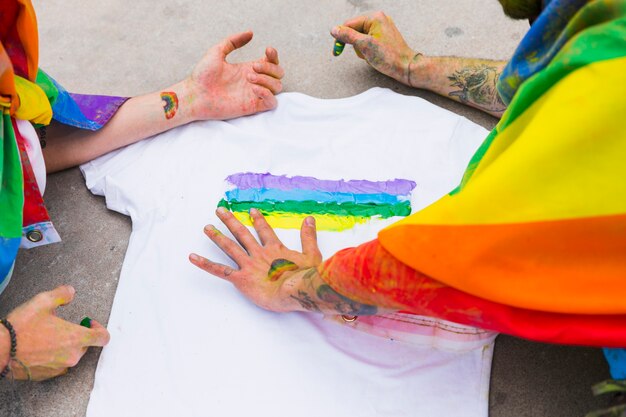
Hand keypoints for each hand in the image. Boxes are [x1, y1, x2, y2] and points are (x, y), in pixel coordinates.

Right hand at [1, 286, 109, 380]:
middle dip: (77, 334)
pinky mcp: (47, 376)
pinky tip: (40, 348)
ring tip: (47, 336)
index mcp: (75, 338)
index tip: (88, 322)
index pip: (103, 338)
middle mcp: (71, 356)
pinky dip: (53, 356)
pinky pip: (58, 365)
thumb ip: (62, 294)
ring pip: (71, 355)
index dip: (99, 328)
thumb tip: (71, 292)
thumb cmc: (21, 327)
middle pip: (85, 345)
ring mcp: (59, 368)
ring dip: (64, 345)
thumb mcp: (43, 301)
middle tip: (61, 326)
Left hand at [184, 31, 283, 120]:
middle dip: (270, 68)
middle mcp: (253, 81)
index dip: (274, 56)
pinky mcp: (252, 106)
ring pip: (277, 86)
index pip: (271, 62)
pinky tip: (254, 89)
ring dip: (267, 80)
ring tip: (249, 78)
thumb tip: (250, 32)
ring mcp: (254, 94)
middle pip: (278, 74)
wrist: (195, 94)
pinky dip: (268, 94)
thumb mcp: (217, 51)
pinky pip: (272, 103)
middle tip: (252, 68)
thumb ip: (233, 41)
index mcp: (248, 68)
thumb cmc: (202, 75)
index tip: (267, 50)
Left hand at [189, 207, 321, 311]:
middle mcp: (259, 253)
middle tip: (220, 210)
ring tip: (206, 227)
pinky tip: (193, 257)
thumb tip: (309, 219)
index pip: (264, 230)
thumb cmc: (305, 277)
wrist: (296, 290)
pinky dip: (205, 264)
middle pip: (242, 234)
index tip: (251, 211)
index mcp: (275, 249)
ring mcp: (248, 265)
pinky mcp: (241, 279)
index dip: (257, 220)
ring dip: (217, 236)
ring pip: (229, 247)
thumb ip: (308, 236)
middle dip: (230, 221)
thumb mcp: (311, 254)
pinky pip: (220, 270)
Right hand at [331, 11, 418, 84]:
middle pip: (354, 31)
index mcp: (374, 17)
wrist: (406, 67)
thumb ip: (347, 36)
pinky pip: (368, 42)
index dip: (342, 39)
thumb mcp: (364, 46)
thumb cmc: (389, 57)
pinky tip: (375, 56)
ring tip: (372, 56)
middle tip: (365, 54)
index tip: (337, 52)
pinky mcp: (384, 37)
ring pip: (361, 38)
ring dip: (362, 50)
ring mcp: (382, 28)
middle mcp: (379, 19)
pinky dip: (368, 50)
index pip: (349, 25)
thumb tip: (334, 30)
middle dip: (356, 46)